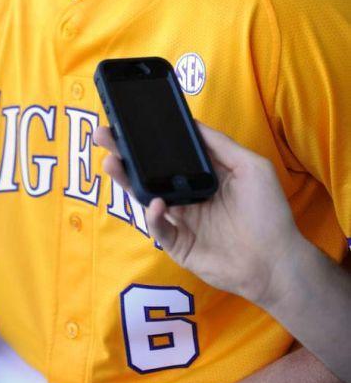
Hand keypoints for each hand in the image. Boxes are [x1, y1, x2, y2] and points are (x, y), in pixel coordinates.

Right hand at [95, 123, 302, 307]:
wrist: (277, 262)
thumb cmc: (268, 213)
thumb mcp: (251, 167)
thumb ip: (220, 145)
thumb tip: (192, 123)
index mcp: (202, 175)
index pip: (169, 153)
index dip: (150, 138)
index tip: (129, 121)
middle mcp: (188, 194)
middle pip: (150, 172)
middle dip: (125, 153)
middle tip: (104, 135)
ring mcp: (182, 220)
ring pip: (147, 197)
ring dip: (127, 179)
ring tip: (111, 161)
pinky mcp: (179, 244)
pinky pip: (159, 228)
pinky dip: (153, 216)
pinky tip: (156, 204)